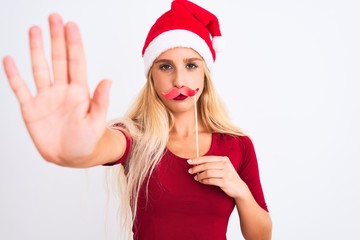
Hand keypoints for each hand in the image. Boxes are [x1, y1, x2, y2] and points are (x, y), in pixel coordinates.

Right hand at [2, 14, 111, 163]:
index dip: (73, 44)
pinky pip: (20, 88)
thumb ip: (100, 101)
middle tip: (54, 17)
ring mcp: (45, 98)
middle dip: (56, 39)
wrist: (72, 156)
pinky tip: (9, 59)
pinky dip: (13, 75)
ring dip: (36, 49)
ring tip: (35, 30)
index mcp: (79, 92)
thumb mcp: (96, 122)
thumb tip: (108, 80)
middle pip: (58, 59)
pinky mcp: (31, 109)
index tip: (71, 25)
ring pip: (39, 68)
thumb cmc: (87, 140)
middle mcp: (62, 90)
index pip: (75, 62)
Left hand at [188, 156, 247, 199]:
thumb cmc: (228, 176)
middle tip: (190, 171)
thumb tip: (196, 163)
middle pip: (207, 165)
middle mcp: (226, 165)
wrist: (239, 188)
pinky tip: (201, 181)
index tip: (189, 161)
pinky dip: (204, 181)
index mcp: (224, 159)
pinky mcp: (225, 182)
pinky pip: (210, 181)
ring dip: (200, 175)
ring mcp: (226, 173)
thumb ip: (212, 164)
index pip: (208, 158)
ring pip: (208, 173)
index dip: (197, 159)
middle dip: (196, 168)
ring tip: (196, 178)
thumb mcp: (223, 167)